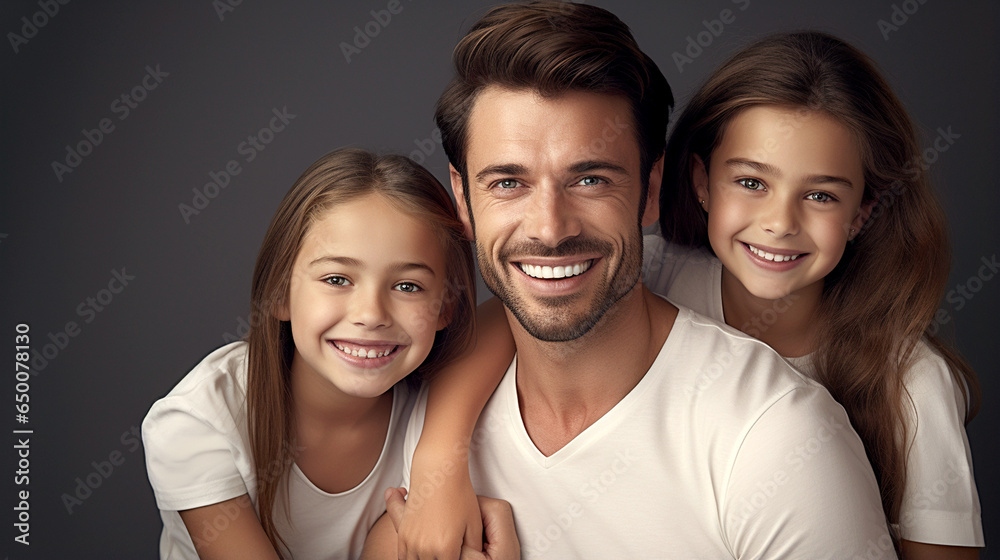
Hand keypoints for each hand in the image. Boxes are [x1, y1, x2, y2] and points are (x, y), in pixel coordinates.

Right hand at [386, 489, 518, 559]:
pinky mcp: (402, 533)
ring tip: (434, 554)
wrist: (438, 472)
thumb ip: (473, 547)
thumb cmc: (460, 496)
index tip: (457, 558)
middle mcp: (425, 548)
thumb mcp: (474, 524)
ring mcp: (411, 541)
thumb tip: (473, 557)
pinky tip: (422, 555)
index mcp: (445, 548)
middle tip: (446, 554)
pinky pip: (403, 556)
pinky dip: (411, 558)